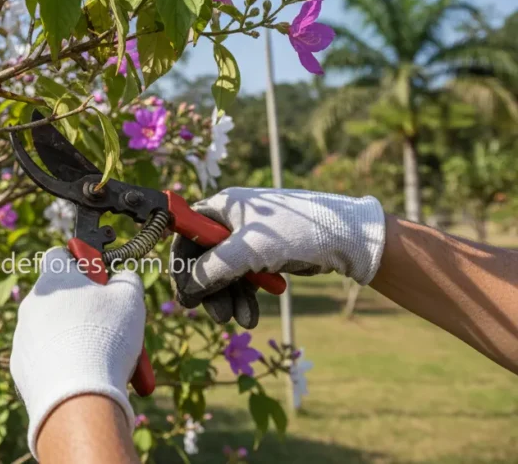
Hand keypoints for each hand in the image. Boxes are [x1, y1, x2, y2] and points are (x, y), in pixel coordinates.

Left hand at [11, 247, 144, 457]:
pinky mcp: (20, 367)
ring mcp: (23, 336)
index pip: (60, 255)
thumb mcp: (130, 298)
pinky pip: (45, 358)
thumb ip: (126, 279)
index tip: (99, 279)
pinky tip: (84, 376)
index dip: (82, 262)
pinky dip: (63, 364)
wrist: (77, 395)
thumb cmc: (105, 337)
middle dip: (83, 308)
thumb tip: (122, 278)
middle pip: (59, 297)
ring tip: (102, 358)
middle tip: (109, 326)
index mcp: (54, 280)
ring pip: (52, 330)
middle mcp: (32, 303)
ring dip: (75, 337)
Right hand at [171, 188, 385, 327]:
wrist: (348, 239)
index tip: (185, 295)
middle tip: (218, 316)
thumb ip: (211, 269)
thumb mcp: (248, 251)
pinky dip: (247, 298)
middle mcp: (231, 222)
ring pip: (225, 274)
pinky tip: (252, 315)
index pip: (186, 234)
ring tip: (243, 321)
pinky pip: (244, 280)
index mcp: (222, 208)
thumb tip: (186, 289)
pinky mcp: (265, 256)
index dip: (182, 265)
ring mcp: (248, 240)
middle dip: (211, 290)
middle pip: (204, 259)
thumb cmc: (296, 233)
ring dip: (230, 299)